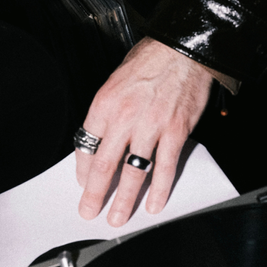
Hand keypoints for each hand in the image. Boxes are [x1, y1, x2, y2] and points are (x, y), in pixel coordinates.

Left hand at [77, 39, 216, 225]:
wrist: (183, 49)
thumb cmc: (151, 60)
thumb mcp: (116, 82)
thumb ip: (108, 112)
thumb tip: (101, 139)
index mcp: (104, 104)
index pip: (86, 145)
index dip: (82, 169)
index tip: (82, 181)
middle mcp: (124, 117)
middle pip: (104, 165)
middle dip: (94, 193)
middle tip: (89, 211)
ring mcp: (150, 126)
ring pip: (132, 172)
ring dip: (124, 199)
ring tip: (117, 217)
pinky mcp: (174, 131)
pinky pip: (164, 167)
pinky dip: (158, 189)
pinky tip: (153, 203)